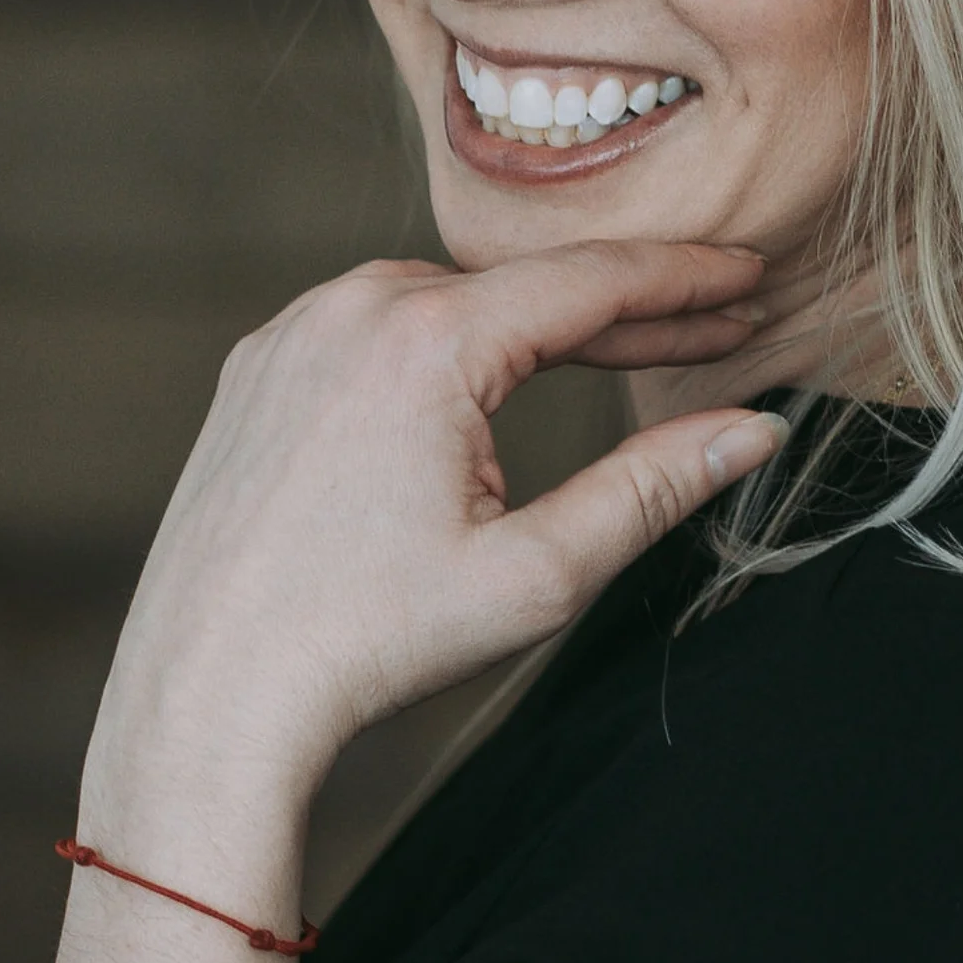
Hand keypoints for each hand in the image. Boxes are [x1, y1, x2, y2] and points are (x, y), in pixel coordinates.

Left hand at [79, 239, 787, 853]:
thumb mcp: (536, 575)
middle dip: (628, 307)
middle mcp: (353, 306)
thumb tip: (754, 431)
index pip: (590, 281)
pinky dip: (452, 340)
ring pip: (454, 298)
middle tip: (723, 317)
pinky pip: (380, 325)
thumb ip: (654, 488)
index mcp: (427, 339)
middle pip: (525, 285)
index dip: (684, 275)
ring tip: (627, 346)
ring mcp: (296, 328)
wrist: (208, 692)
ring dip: (539, 323)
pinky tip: (497, 375)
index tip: (750, 271)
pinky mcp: (260, 363)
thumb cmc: (370, 642)